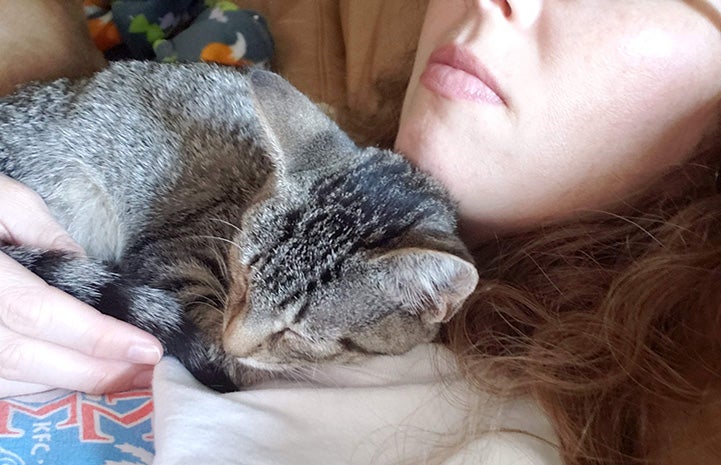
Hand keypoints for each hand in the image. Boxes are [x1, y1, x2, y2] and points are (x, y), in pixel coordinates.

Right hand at [0, 175, 162, 397]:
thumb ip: (42, 231)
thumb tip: (84, 271)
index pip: (38, 312)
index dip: (94, 336)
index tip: (148, 346)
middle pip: (25, 356)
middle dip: (94, 369)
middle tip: (149, 373)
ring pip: (7, 378)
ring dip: (69, 383)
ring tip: (124, 378)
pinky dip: (35, 383)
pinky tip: (74, 374)